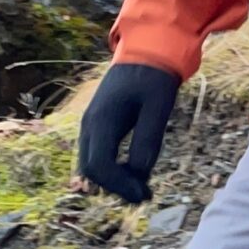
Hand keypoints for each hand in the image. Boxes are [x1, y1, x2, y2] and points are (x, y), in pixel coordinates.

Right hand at [76, 63, 179, 201]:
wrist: (146, 52)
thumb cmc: (154, 78)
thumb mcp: (158, 107)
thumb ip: (148, 139)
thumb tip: (140, 174)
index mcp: (102, 120)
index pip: (99, 166)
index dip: (119, 186)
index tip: (144, 195)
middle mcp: (90, 124)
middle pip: (92, 170)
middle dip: (116, 187)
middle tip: (145, 195)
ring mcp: (91, 124)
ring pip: (92, 164)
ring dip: (113, 180)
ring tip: (142, 187)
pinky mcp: (98, 125)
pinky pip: (97, 155)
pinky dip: (112, 169)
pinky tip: (134, 172)